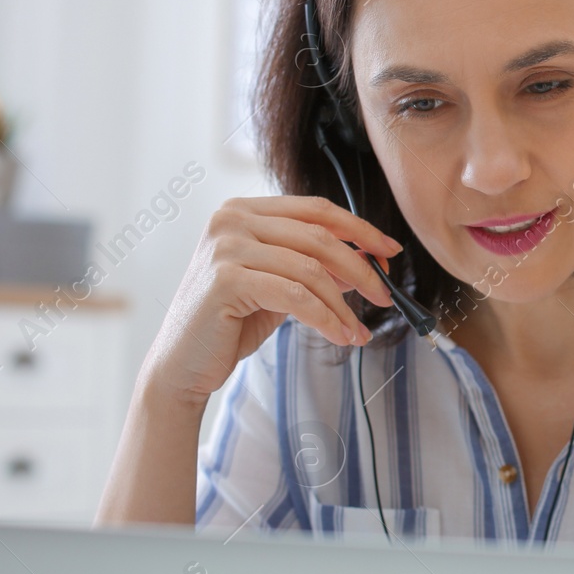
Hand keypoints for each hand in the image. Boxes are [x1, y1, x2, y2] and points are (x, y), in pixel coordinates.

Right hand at [140, 195, 401, 408]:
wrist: (182, 365)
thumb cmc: (230, 324)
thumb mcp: (280, 286)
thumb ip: (316, 267)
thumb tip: (368, 260)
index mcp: (243, 210)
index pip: (316, 209)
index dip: (360, 229)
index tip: (391, 251)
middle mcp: (231, 219)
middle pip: (319, 236)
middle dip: (361, 269)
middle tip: (385, 297)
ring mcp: (225, 246)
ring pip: (310, 269)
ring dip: (344, 304)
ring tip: (359, 332)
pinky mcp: (225, 279)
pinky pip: (294, 296)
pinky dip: (326, 318)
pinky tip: (341, 336)